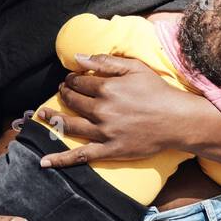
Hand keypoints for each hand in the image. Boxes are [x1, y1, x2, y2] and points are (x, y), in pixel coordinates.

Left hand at [34, 54, 198, 166]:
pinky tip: (44, 161)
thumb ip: (105, 62)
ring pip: (71, 124)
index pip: (79, 82)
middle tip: (61, 91)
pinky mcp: (109, 150)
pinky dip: (61, 159)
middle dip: (64, 94)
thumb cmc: (158, 91)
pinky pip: (80, 156)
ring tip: (42, 114)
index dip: (71, 79)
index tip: (70, 79)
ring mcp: (104, 132)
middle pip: (73, 101)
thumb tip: (78, 58)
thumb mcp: (134, 68)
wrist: (177, 120)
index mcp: (107, 89)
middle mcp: (102, 110)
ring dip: (54, 118)